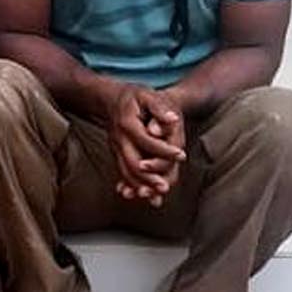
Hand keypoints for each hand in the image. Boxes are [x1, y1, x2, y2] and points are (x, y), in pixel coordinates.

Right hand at [103, 82, 185, 206]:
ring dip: (141, 185)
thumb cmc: (133, 96)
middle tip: (165, 187)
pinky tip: (142, 195)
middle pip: (132, 163)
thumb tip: (173, 119)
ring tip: (157, 196)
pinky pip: (123, 172)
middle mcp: (119, 139)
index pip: (147, 141)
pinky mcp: (117, 154)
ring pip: (126, 171)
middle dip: (150, 177)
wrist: (110, 98)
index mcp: (127, 124)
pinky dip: (132, 185)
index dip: (165, 150)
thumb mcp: (148, 95)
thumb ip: (160, 107)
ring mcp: (115, 148)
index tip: (182, 155)